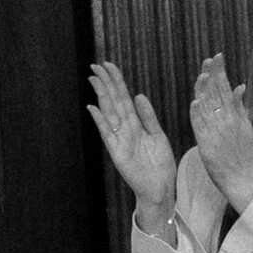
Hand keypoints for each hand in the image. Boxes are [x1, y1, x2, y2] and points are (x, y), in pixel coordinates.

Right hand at [86, 62, 177, 232]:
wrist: (160, 187)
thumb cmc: (160, 164)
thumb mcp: (158, 136)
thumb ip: (148, 116)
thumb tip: (138, 95)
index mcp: (136, 124)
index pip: (124, 97)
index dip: (117, 81)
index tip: (109, 66)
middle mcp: (125, 129)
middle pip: (114, 101)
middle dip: (105, 83)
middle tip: (96, 65)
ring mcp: (119, 139)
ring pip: (109, 112)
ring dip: (101, 95)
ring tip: (93, 79)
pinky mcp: (117, 151)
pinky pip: (107, 132)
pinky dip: (100, 120)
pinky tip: (93, 107)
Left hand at [189, 54, 252, 213]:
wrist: (241, 178)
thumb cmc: (242, 153)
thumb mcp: (245, 127)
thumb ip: (240, 107)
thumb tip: (240, 87)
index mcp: (234, 115)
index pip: (226, 89)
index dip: (220, 73)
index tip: (216, 58)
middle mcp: (227, 121)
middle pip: (218, 94)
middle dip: (213, 75)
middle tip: (209, 59)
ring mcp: (217, 132)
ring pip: (209, 108)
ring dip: (205, 91)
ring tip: (201, 75)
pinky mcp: (208, 145)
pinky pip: (201, 128)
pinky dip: (198, 116)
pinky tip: (195, 103)